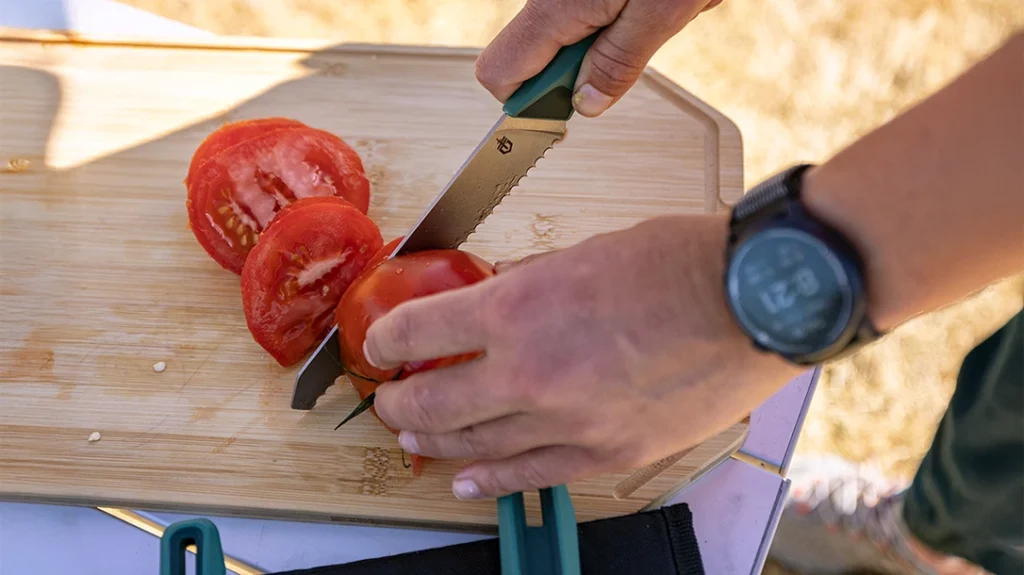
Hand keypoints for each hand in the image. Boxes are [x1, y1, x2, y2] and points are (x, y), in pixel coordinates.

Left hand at [363, 214, 801, 498]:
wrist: (749, 301)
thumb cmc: (676, 263)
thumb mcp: (583, 252)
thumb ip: (530, 279)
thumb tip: (502, 288)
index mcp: (515, 309)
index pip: (419, 331)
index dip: (388, 340)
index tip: (382, 344)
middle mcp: (529, 374)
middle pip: (433, 401)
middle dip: (398, 401)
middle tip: (389, 399)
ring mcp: (567, 422)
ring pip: (473, 446)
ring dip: (433, 441)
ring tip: (414, 436)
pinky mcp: (606, 453)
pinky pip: (531, 475)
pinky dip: (491, 480)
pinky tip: (466, 481)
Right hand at [475, 0, 723, 116]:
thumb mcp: (660, 12)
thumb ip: (618, 63)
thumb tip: (585, 105)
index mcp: (555, 8)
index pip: (500, 73)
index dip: (529, 104)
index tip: (566, 113)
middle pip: (532, 59)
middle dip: (579, 70)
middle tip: (627, 55)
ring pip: (565, 38)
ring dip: (607, 44)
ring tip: (650, 16)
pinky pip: (587, 15)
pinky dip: (619, 20)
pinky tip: (648, 4)